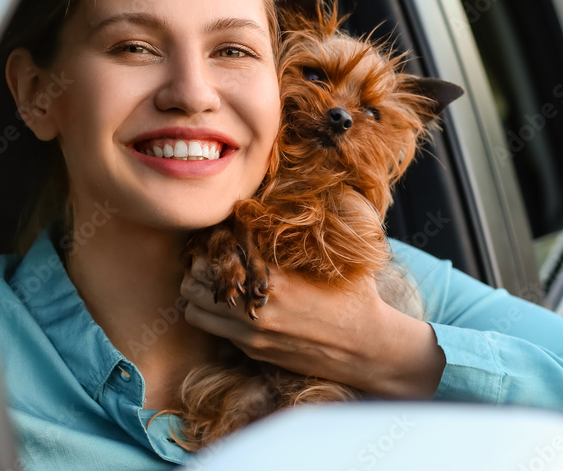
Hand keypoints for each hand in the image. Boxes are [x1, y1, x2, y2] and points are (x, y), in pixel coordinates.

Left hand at [180, 253, 445, 398]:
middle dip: (198, 266)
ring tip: (217, 280)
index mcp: (275, 282)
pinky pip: (216, 330)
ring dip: (199, 293)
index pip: (218, 255)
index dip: (215, 240)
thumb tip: (282, 209)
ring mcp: (251, 336)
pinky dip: (216, 314)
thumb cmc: (357, 299)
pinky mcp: (254, 352)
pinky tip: (237, 301)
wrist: (369, 349)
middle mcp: (254, 311)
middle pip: (193, 284)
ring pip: (194, 312)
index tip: (223, 233)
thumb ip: (304, 238)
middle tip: (212, 255)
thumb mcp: (335, 260)